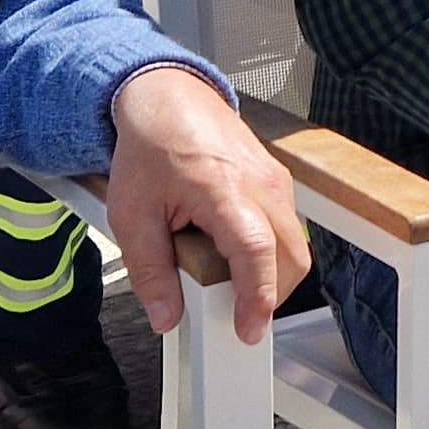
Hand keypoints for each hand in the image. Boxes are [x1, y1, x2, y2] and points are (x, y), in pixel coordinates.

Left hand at [106, 64, 308, 343]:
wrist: (168, 99)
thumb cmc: (151, 147)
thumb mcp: (132, 215)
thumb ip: (149, 270)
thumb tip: (166, 315)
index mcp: (223, 188)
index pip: (256, 251)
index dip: (258, 296)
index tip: (248, 328)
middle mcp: (261, 183)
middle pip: (292, 256)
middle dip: (270, 295)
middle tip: (236, 317)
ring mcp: (276, 181)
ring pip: (295, 245)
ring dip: (270, 274)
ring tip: (223, 275)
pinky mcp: (279, 182)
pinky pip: (288, 229)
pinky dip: (269, 252)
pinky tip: (231, 250)